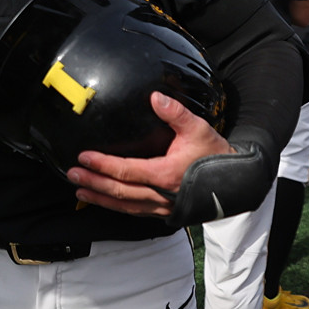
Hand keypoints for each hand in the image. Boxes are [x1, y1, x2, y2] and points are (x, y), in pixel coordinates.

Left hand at [69, 92, 234, 216]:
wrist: (236, 182)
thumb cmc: (216, 155)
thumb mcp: (198, 128)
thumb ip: (175, 113)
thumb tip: (155, 97)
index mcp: (166, 174)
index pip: (127, 171)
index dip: (103, 165)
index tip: (84, 157)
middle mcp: (162, 195)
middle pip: (120, 192)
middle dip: (94, 182)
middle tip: (72, 174)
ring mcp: (162, 207)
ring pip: (125, 206)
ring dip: (100, 198)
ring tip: (81, 190)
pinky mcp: (165, 211)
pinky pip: (135, 212)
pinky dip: (117, 207)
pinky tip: (105, 201)